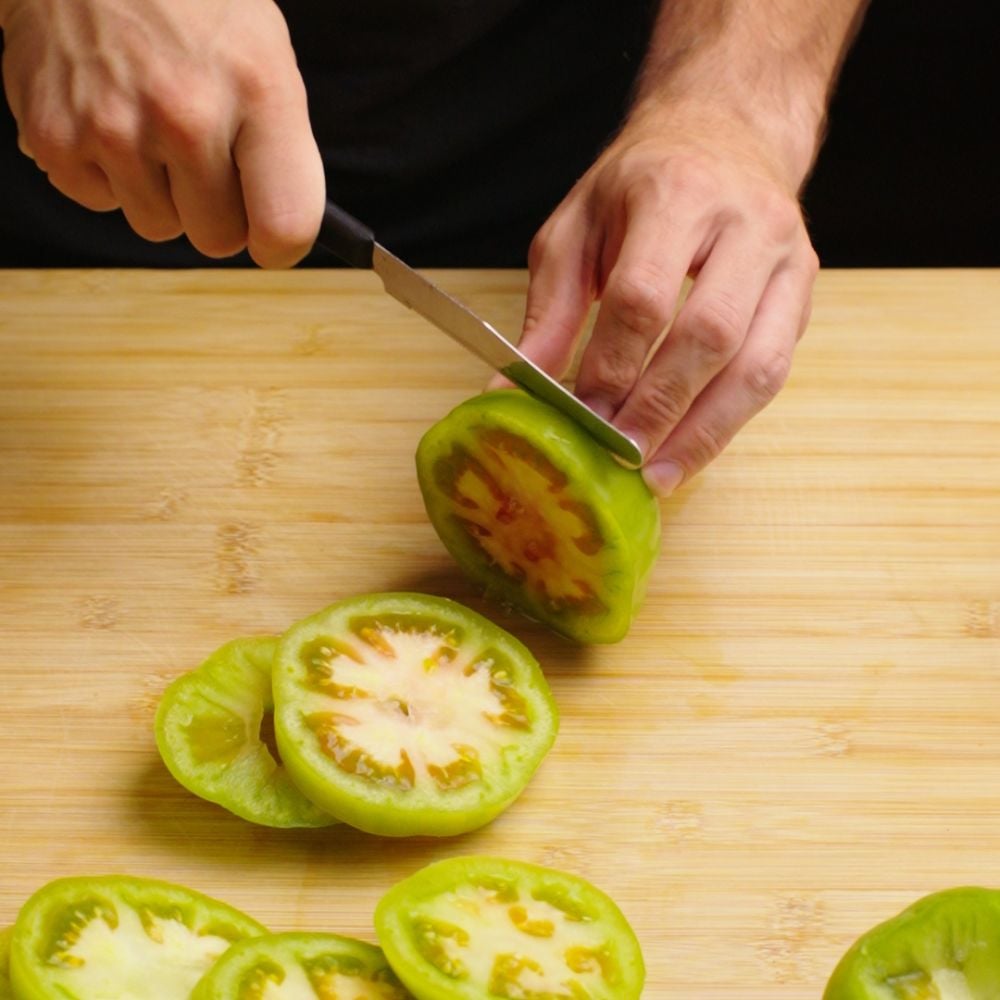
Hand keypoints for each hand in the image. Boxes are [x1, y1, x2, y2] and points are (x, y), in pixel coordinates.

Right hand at [0, 0, 323, 265]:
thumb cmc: (190, 2)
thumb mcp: (265, 54)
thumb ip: (279, 146)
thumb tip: (280, 230)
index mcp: (257, 92)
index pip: (285, 225)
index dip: (280, 246)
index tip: (270, 239)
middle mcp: (186, 114)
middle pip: (218, 238)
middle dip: (216, 211)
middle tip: (203, 157)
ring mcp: (114, 128)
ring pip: (158, 226)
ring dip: (160, 193)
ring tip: (152, 125)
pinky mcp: (55, 138)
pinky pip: (101, 202)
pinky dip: (107, 174)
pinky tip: (109, 116)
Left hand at [516, 99, 818, 495]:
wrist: (724, 134)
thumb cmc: (640, 185)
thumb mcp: (575, 230)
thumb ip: (548, 310)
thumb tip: (513, 391)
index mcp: (674, 194)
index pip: (644, 297)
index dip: (612, 367)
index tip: (582, 417)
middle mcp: (745, 223)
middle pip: (708, 336)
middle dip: (659, 408)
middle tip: (618, 457)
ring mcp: (787, 258)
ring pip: (757, 364)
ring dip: (704, 431)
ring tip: (658, 475)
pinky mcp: (804, 290)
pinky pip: (774, 370)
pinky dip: (730, 420)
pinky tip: (690, 450)